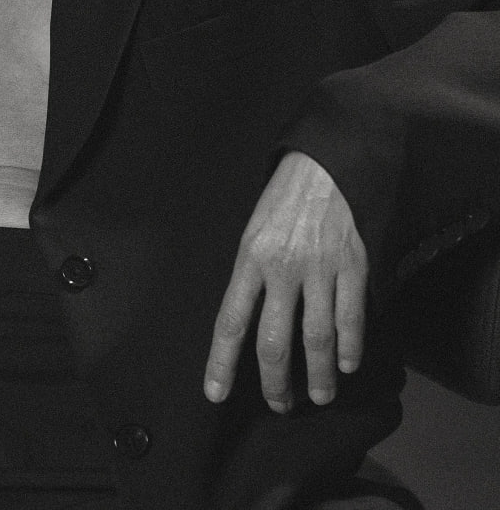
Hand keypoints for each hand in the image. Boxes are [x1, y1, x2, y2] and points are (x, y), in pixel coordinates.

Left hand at [203, 151, 367, 411]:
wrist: (325, 164)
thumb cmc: (282, 200)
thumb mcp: (253, 231)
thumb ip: (252, 275)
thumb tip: (248, 323)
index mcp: (250, 258)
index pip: (230, 320)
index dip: (221, 362)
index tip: (215, 394)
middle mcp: (283, 268)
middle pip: (274, 341)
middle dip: (275, 382)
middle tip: (280, 404)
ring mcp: (320, 269)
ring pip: (317, 339)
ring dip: (318, 377)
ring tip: (318, 396)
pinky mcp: (353, 266)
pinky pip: (352, 318)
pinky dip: (350, 348)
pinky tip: (346, 365)